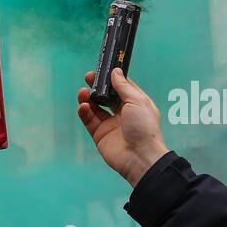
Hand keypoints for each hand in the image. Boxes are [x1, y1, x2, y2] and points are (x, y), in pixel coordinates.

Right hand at [77, 68, 169, 187]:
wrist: (140, 157)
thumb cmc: (144, 128)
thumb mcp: (137, 101)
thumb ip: (124, 87)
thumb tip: (116, 72)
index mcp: (136, 104)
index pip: (122, 87)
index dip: (112, 78)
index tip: (102, 69)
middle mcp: (123, 114)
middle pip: (106, 96)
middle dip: (97, 86)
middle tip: (88, 77)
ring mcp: (111, 125)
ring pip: (95, 108)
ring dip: (88, 98)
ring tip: (83, 92)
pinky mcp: (101, 135)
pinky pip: (89, 121)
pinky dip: (85, 112)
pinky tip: (83, 106)